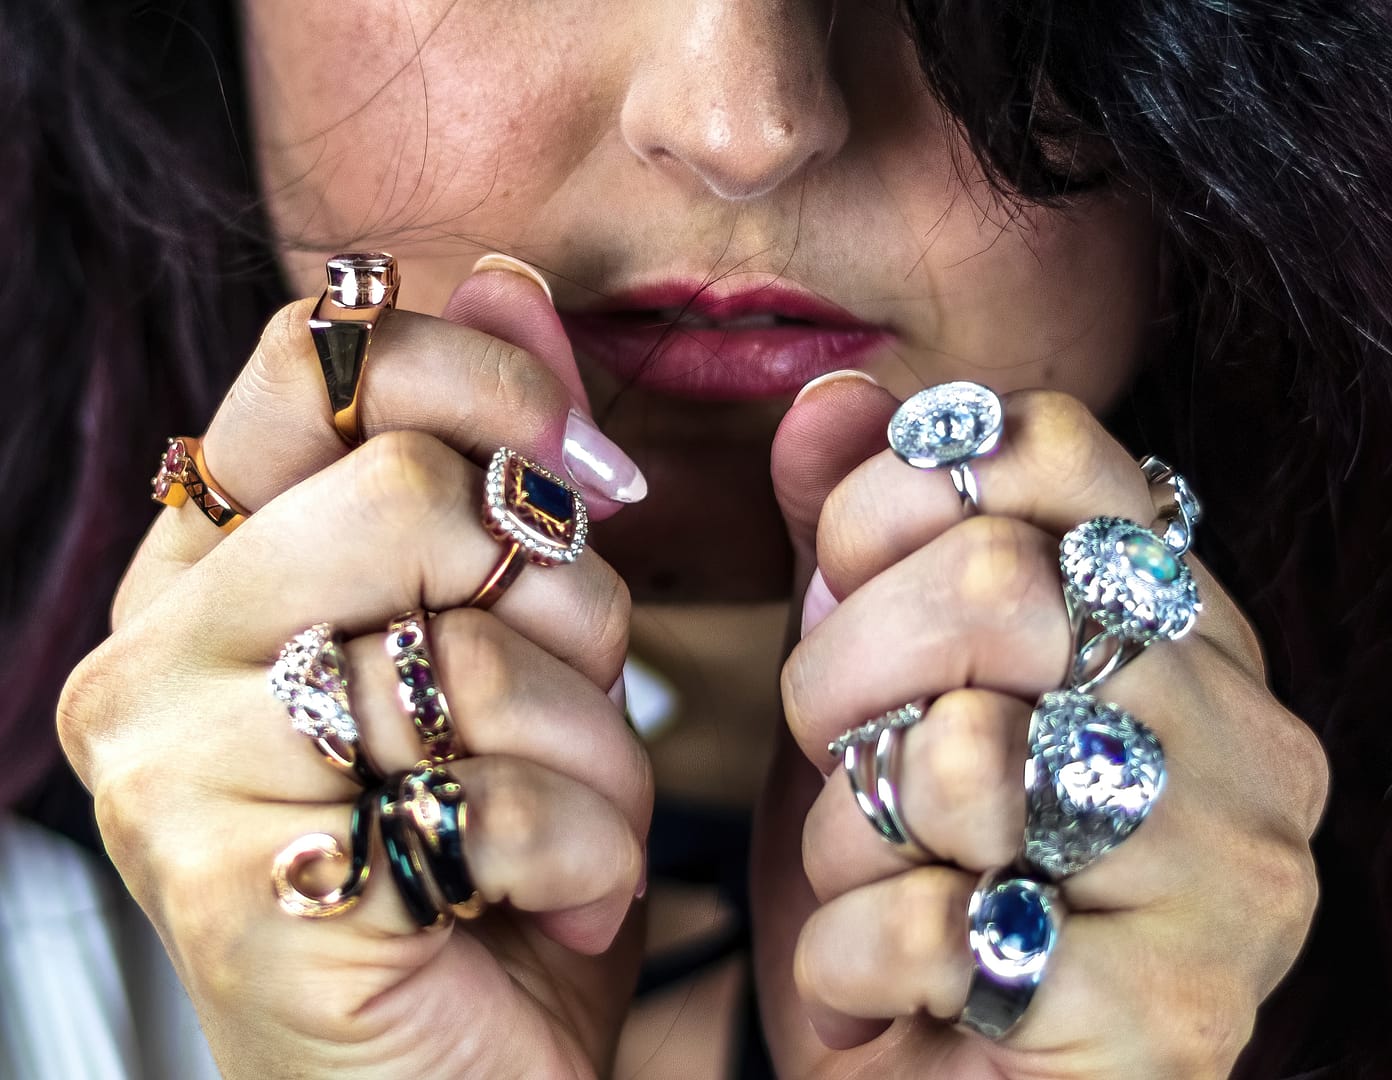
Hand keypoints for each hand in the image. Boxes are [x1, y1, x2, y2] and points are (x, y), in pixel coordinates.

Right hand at [58, 267, 651, 1078]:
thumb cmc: (480, 849)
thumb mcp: (508, 634)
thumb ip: (496, 461)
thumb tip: (506, 276)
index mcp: (214, 558)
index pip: (319, 355)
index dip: (483, 379)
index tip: (580, 470)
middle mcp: (157, 647)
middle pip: (415, 494)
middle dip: (566, 604)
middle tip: (572, 702)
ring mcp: (173, 772)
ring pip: (471, 652)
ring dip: (595, 752)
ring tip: (574, 825)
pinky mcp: (238, 893)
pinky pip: (491, 799)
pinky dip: (583, 853)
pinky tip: (549, 900)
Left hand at [757, 377, 1327, 1077]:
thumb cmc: (915, 866)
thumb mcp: (871, 684)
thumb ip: (856, 537)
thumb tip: (827, 399)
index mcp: (1183, 623)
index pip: (1049, 448)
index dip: (891, 501)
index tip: (843, 589)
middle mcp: (1250, 734)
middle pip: (999, 585)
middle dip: (841, 673)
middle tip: (837, 753)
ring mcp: (1236, 881)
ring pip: (964, 754)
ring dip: (850, 829)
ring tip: (879, 879)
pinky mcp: (1182, 1021)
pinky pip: (940, 923)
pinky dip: (852, 955)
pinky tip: (883, 983)